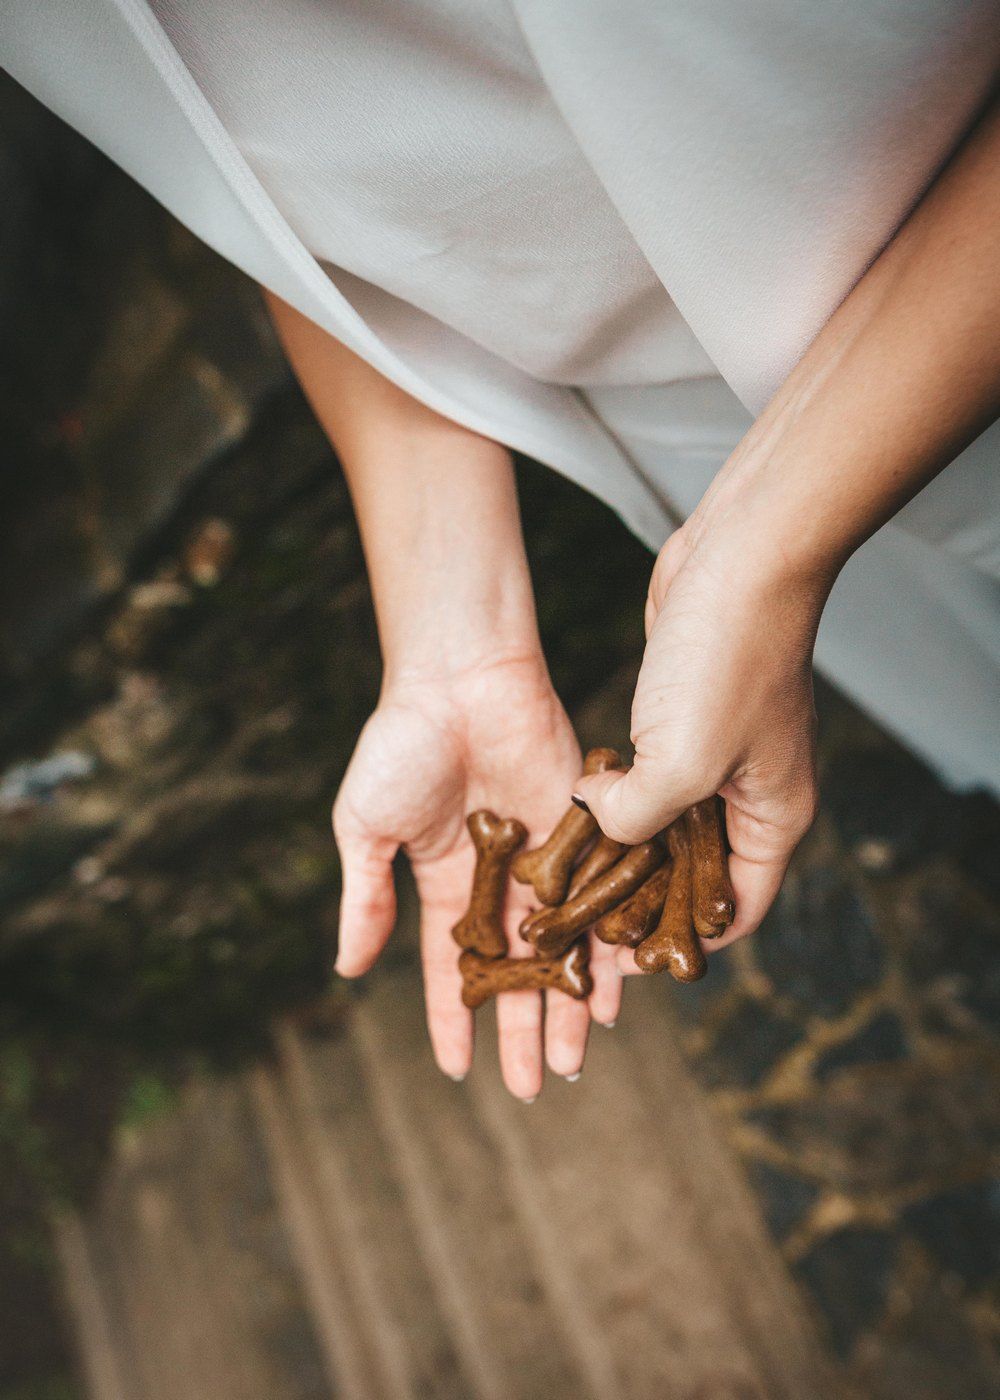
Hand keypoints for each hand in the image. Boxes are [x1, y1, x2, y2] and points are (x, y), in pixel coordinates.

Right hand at [332, 657, 622, 1096]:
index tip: (459, 1071)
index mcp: (445, 883)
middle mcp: (499, 881)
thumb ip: (366, 896)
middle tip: (535, 1088)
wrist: (461, 678)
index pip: (449, 969)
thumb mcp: (365, 827)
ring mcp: (544, 859)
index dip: (453, 1019)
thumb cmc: (402, 745)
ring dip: (569, 1006)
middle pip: (515, 973)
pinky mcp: (586, 831)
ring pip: (563, 950)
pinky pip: (602, 900)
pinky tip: (616, 994)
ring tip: (576, 1062)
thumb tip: (347, 969)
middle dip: (521, 1031)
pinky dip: (609, 946)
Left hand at [575, 507, 823, 956]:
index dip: (682, 941)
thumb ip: (637, 819)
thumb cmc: (728, 658)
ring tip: (569, 877)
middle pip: (696, 874)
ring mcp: (720, 753)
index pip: (735, 911)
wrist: (740, 554)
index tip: (625, 960)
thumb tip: (598, 827)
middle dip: (644, 899)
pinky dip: (617, 796)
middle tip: (584, 921)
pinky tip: (576, 808)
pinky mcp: (686, 718)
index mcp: (774, 819)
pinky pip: (650, 778)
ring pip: (668, 824)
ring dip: (623, 846)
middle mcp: (751, 793)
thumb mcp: (680, 761)